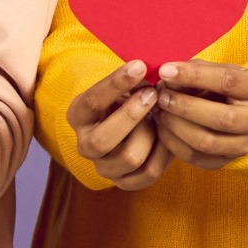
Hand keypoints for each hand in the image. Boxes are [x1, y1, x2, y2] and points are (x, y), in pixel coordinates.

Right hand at [66, 60, 169, 189]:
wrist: (137, 121)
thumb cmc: (132, 96)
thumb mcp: (127, 84)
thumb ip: (136, 76)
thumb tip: (155, 66)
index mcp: (79, 116)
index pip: (91, 102)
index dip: (116, 84)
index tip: (140, 66)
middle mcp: (85, 145)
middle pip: (102, 140)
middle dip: (132, 116)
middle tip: (153, 93)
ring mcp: (104, 167)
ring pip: (130, 157)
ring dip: (151, 134)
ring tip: (161, 116)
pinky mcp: (125, 182)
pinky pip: (149, 173)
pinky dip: (164, 153)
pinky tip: (168, 134)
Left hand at [155, 60, 247, 169]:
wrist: (233, 108)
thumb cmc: (219, 83)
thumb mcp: (214, 69)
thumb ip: (194, 71)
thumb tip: (167, 78)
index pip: (228, 81)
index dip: (194, 76)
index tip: (165, 71)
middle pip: (222, 118)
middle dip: (185, 107)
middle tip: (161, 96)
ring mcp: (245, 144)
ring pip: (208, 142)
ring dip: (177, 126)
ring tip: (159, 111)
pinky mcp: (226, 161)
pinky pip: (196, 158)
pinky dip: (174, 143)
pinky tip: (162, 128)